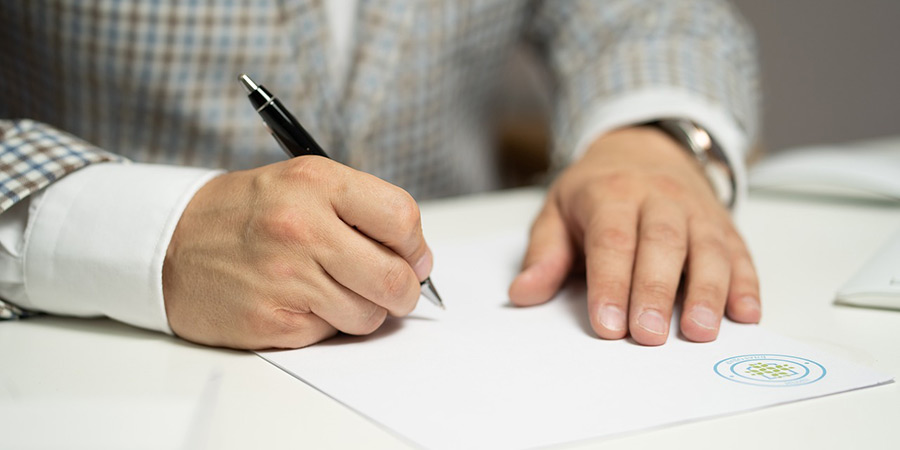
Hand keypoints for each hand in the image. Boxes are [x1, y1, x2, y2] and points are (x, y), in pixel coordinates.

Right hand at [162, 157, 432, 349]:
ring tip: (332, 290)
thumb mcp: (301, 184)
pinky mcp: (272, 322)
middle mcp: (303, 228)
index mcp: (317, 183)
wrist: (167, 245)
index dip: (416, 246)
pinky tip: (298, 302)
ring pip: (369, 315)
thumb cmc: (243, 214)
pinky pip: (331, 334)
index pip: (401, 218)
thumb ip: (359, 210)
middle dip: (403, 291)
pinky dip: (325, 324)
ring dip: (362, 310)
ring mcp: (286, 278)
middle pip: (395, 278)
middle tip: (393, 289)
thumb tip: (415, 258)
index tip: (413, 258)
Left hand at [508, 126, 760, 344]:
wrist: (643, 148)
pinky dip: (746, 284)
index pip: (611, 240)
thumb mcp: (557, 211)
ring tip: (700, 331)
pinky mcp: (724, 224)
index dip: (610, 284)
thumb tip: (523, 293)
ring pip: (707, 248)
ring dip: (707, 291)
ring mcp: (696, 210)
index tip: (607, 325)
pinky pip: (739, 251)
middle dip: (655, 291)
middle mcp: (659, 197)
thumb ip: (544, 255)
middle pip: (662, 244)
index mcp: (611, 194)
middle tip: (648, 336)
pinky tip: (745, 314)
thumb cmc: (596, 190)